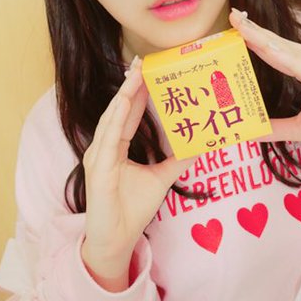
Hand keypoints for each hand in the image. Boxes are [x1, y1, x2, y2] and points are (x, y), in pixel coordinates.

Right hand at [82, 56, 195, 262]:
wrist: (116, 239)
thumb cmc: (131, 210)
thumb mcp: (161, 179)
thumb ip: (177, 161)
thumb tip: (201, 146)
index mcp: (116, 147)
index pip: (129, 113)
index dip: (138, 92)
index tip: (148, 71)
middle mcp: (105, 147)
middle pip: (119, 110)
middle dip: (130, 85)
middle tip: (141, 61)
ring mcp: (99, 155)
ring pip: (113, 118)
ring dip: (124, 94)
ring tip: (135, 74)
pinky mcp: (99, 167)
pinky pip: (109, 138)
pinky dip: (117, 118)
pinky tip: (125, 101)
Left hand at [228, 8, 300, 174]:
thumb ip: (277, 128)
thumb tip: (252, 132)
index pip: (278, 52)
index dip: (256, 39)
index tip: (235, 27)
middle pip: (282, 46)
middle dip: (256, 32)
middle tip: (233, 17)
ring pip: (293, 54)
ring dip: (268, 41)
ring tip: (245, 30)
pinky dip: (291, 61)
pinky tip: (272, 52)